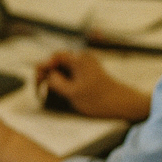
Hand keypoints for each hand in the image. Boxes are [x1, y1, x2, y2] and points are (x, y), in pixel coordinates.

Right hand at [34, 51, 150, 121]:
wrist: (124, 105)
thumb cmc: (98, 99)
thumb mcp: (72, 93)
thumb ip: (56, 81)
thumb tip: (47, 74)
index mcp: (78, 59)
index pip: (54, 57)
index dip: (42, 68)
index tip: (37, 81)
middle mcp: (83, 58)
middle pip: (58, 61)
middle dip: (47, 73)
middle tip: (39, 87)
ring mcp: (87, 66)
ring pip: (64, 68)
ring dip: (55, 78)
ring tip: (48, 91)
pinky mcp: (91, 74)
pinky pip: (72, 73)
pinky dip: (64, 80)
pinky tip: (60, 92)